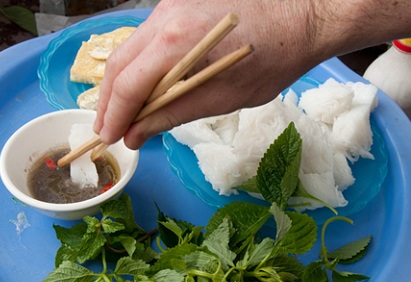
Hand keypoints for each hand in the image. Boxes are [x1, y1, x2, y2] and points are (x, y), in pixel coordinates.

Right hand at [93, 0, 318, 148]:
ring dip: (124, 83)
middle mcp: (165, 16)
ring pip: (131, 49)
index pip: (128, 84)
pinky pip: (149, 38)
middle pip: (120, 64)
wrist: (303, 13)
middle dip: (109, 101)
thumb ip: (173, 115)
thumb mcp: (223, 97)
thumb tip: (137, 134)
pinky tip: (147, 86)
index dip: (114, 115)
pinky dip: (142, 65)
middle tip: (107, 130)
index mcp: (176, 42)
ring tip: (124, 113)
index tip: (109, 138)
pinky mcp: (180, 3)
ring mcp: (170, 5)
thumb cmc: (273, 58)